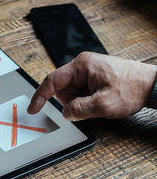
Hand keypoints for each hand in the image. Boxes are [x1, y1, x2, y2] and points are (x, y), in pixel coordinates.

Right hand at [27, 52, 156, 120]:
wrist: (153, 85)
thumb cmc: (133, 88)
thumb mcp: (104, 104)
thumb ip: (79, 110)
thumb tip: (65, 113)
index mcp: (81, 66)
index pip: (52, 81)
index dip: (39, 96)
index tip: (33, 108)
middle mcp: (83, 65)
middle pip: (63, 89)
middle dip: (72, 102)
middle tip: (91, 106)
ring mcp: (88, 70)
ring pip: (72, 93)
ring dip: (82, 102)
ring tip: (100, 102)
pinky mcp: (93, 77)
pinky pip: (81, 92)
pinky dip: (88, 100)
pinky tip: (101, 100)